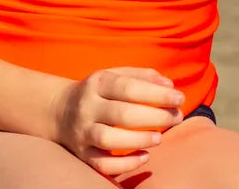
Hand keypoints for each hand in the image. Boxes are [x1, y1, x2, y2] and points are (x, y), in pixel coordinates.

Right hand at [53, 66, 185, 177]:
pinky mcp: (81, 154)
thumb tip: (170, 84)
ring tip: (160, 138)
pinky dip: (124, 164)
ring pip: (109, 139)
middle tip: (177, 117)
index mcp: (98, 82)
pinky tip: (144, 157)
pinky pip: (101, 163)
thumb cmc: (99, 91)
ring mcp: (82, 132)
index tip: (179, 98)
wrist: (59, 111)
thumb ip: (142, 76)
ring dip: (138, 139)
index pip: (129, 87)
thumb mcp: (115, 75)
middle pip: (122, 113)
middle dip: (154, 116)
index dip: (156, 93)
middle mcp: (87, 107)